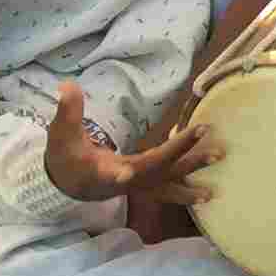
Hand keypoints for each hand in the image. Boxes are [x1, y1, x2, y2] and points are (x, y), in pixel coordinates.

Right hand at [43, 83, 220, 206]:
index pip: (107, 171)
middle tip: (207, 137)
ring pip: (165, 184)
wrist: (68, 184)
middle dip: (180, 154)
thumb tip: (66, 86)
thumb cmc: (65, 156)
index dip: (116, 174)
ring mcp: (135, 186)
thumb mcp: (61, 134)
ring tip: (213, 190)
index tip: (125, 174)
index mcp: (98, 170)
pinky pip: (168, 187)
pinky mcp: (144, 185)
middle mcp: (121, 182)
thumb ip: (68, 110)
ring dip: (191, 183)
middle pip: (153, 170)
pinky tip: (208, 190)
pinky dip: (186, 186)